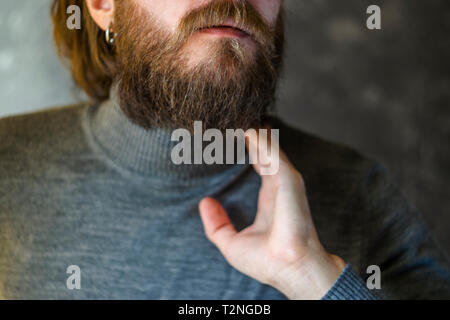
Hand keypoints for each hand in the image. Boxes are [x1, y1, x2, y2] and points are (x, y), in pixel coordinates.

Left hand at [199, 129, 345, 298]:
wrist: (287, 267)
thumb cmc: (265, 260)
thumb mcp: (231, 243)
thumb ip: (216, 224)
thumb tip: (205, 203)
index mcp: (270, 199)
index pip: (261, 167)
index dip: (251, 151)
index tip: (234, 138)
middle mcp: (280, 187)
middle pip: (267, 153)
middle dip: (254, 136)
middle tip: (235, 119)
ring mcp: (287, 182)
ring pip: (271, 149)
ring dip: (257, 134)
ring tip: (240, 116)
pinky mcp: (290, 180)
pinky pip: (274, 154)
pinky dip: (262, 140)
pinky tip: (249, 130)